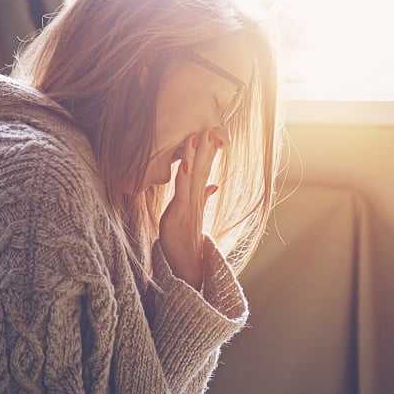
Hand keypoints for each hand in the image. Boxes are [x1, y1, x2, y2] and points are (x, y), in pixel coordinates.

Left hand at [159, 130, 222, 289]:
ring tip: (200, 135)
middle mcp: (195, 200)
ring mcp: (188, 207)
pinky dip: (184, 177)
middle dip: (207, 148)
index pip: (205, 170)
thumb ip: (203, 198)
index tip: (214, 131)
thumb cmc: (187, 243)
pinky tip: (185, 163)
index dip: (209, 151)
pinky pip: (182, 193)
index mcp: (197, 198)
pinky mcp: (178, 215)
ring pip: (194, 177)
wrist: (188, 268)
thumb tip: (214, 184)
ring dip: (197, 155)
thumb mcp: (194, 216)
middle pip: (203, 169)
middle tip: (213, 126)